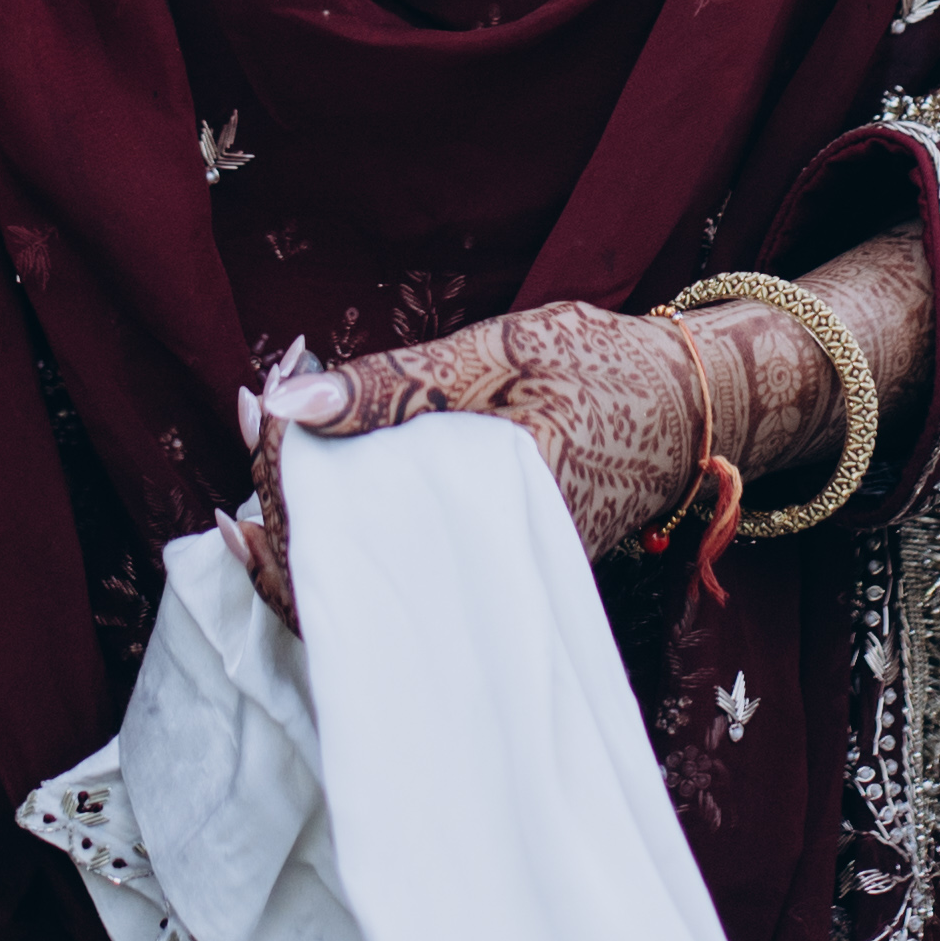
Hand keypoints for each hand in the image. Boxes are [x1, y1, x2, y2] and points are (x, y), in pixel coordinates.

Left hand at [228, 241, 929, 617]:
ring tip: (269, 446)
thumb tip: (288, 399)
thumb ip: (395, 384)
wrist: (689, 412)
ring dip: (307, 523)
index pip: (350, 526)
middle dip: (279, 504)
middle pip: (343, 579)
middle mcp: (482, 573)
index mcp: (490, 514)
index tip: (258, 407)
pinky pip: (400, 576)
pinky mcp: (483, 578)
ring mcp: (482, 584)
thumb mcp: (500, 353)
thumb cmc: (603, 372)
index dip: (287, 473)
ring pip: (368, 587)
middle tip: (250, 416)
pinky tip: (323, 484)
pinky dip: (352, 534)